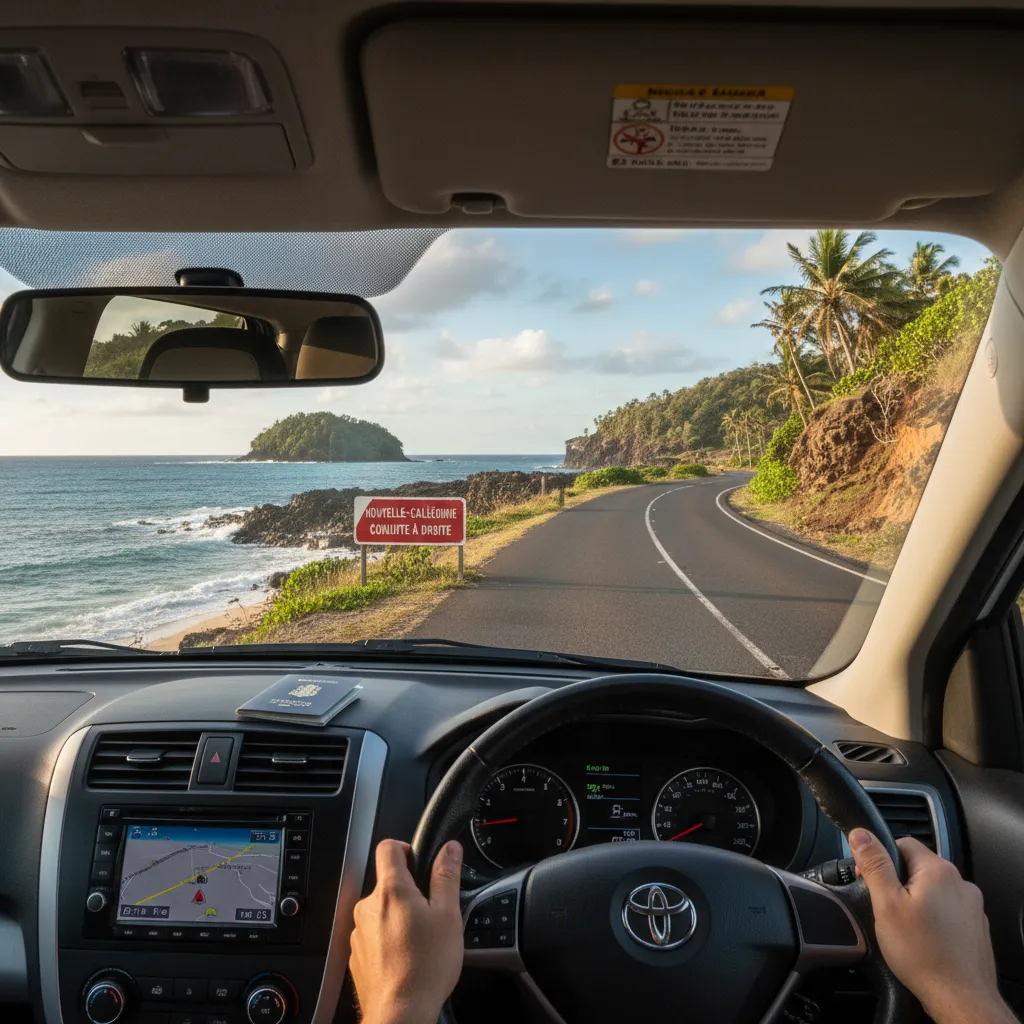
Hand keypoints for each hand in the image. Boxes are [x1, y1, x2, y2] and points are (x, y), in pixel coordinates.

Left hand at [350, 838, 463, 1023]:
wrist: (400, 1014)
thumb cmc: (425, 968)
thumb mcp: (448, 916)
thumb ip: (446, 876)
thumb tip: (450, 850)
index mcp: (391, 890)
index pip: (387, 847)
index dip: (404, 848)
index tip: (417, 861)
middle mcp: (368, 907)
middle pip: (385, 882)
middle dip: (407, 892)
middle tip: (429, 913)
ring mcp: (359, 932)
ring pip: (379, 911)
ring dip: (395, 917)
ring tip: (418, 940)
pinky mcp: (356, 954)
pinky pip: (372, 935)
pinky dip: (386, 939)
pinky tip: (404, 956)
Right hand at [848, 829, 1015, 1023]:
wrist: (961, 999)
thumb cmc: (923, 954)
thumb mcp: (886, 904)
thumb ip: (874, 864)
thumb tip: (860, 833)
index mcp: (938, 870)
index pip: (902, 843)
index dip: (881, 860)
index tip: (871, 882)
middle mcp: (961, 883)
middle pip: (917, 869)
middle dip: (898, 885)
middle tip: (887, 911)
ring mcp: (972, 907)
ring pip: (933, 892)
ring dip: (916, 903)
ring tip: (905, 930)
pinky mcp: (976, 928)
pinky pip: (947, 912)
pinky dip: (933, 920)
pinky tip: (924, 941)